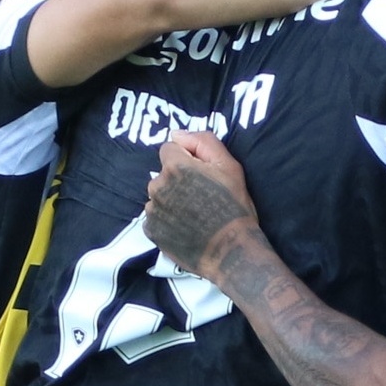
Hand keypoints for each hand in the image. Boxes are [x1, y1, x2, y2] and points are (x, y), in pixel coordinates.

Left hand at [145, 129, 256, 274]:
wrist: (230, 251)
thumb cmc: (234, 206)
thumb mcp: (229, 165)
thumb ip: (202, 141)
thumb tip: (176, 134)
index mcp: (175, 166)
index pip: (169, 149)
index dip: (186, 159)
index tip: (201, 174)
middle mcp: (157, 186)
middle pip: (163, 174)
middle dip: (178, 180)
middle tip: (201, 197)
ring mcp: (152, 210)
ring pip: (159, 196)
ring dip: (171, 200)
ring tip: (194, 215)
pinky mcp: (151, 231)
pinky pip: (156, 217)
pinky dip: (167, 220)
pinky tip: (186, 228)